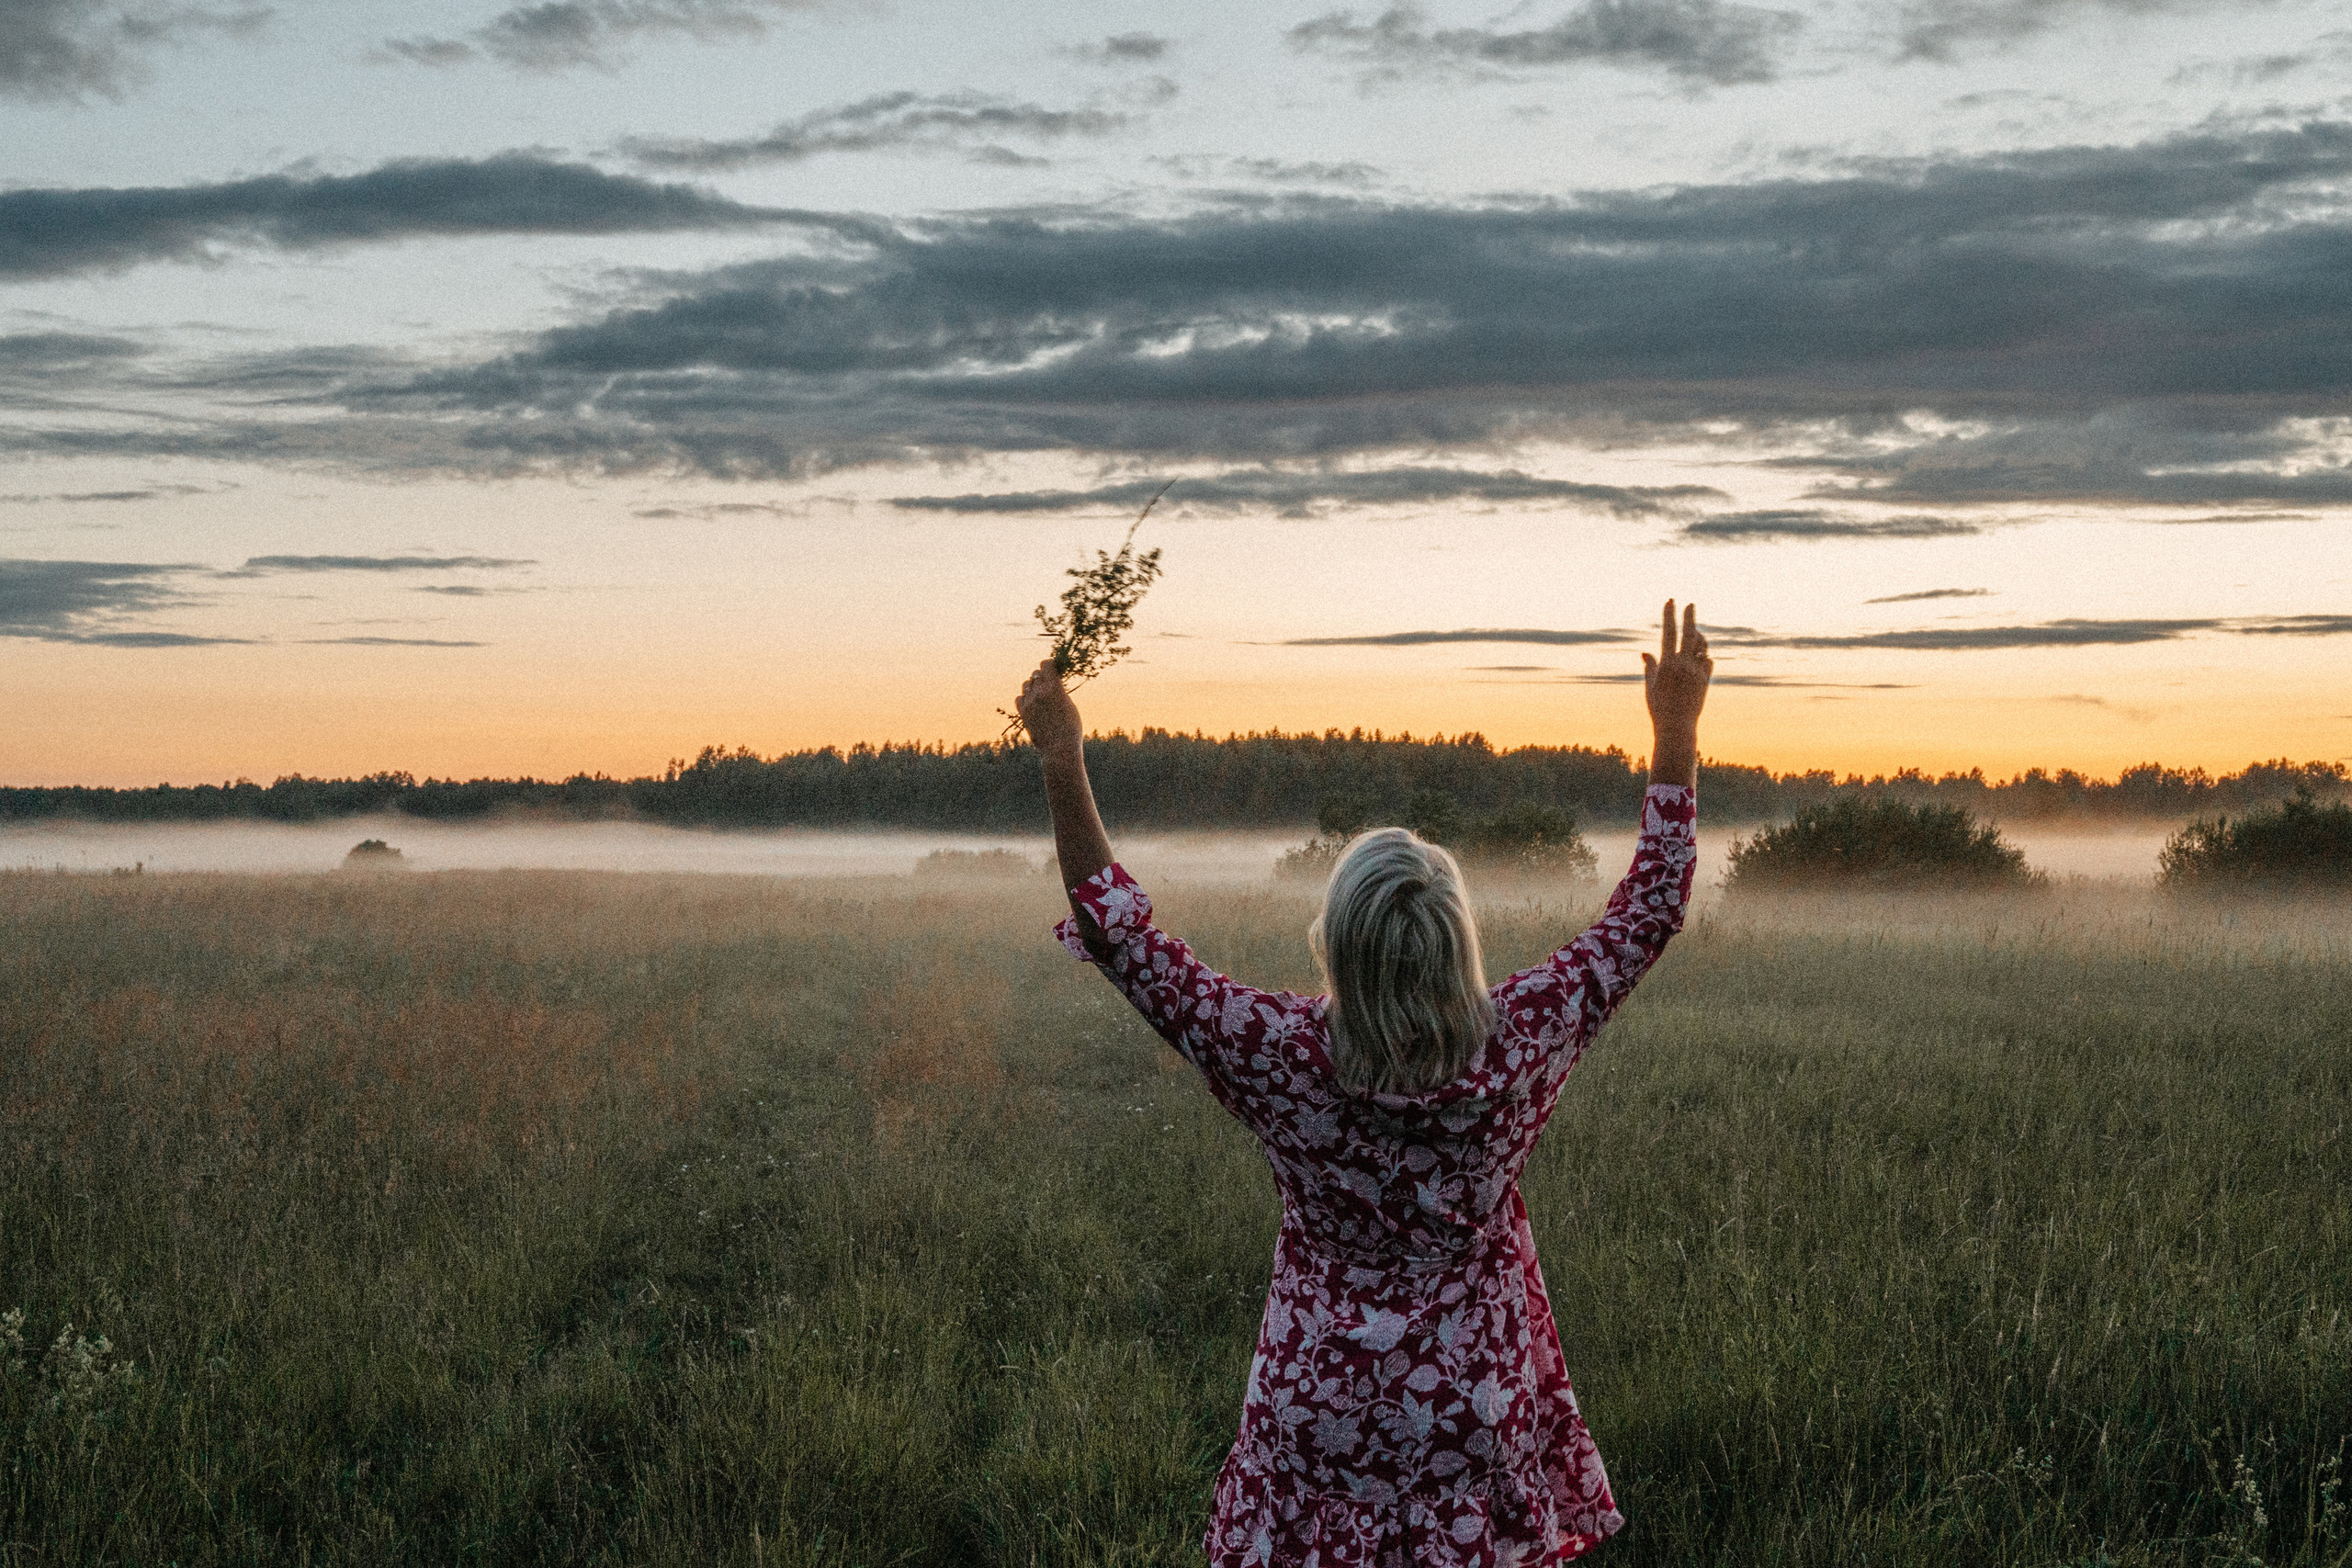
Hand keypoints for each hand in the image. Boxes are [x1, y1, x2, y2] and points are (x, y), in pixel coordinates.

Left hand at [1015, 658, 1084, 759]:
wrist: (1059, 749)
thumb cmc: (1071, 728)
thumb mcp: (1070, 705)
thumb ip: (1060, 691)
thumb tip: (1053, 683)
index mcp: (1054, 688)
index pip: (1046, 665)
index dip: (1050, 666)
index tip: (1054, 670)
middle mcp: (1039, 692)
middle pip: (1035, 673)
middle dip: (1042, 676)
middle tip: (1048, 683)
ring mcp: (1029, 703)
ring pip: (1026, 685)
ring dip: (1033, 686)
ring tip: (1040, 695)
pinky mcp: (1023, 713)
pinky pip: (1019, 698)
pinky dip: (1025, 698)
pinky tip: (1033, 704)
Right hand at [1642, 599, 1710, 785]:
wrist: (1677, 727)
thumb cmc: (1659, 708)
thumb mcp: (1651, 686)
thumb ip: (1650, 667)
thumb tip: (1645, 652)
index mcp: (1667, 664)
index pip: (1668, 633)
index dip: (1669, 615)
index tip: (1670, 601)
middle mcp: (1683, 665)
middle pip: (1689, 634)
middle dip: (1690, 617)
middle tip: (1691, 604)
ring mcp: (1696, 672)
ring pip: (1701, 646)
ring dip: (1698, 638)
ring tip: (1694, 634)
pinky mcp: (1706, 680)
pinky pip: (1708, 662)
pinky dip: (1703, 658)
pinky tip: (1698, 660)